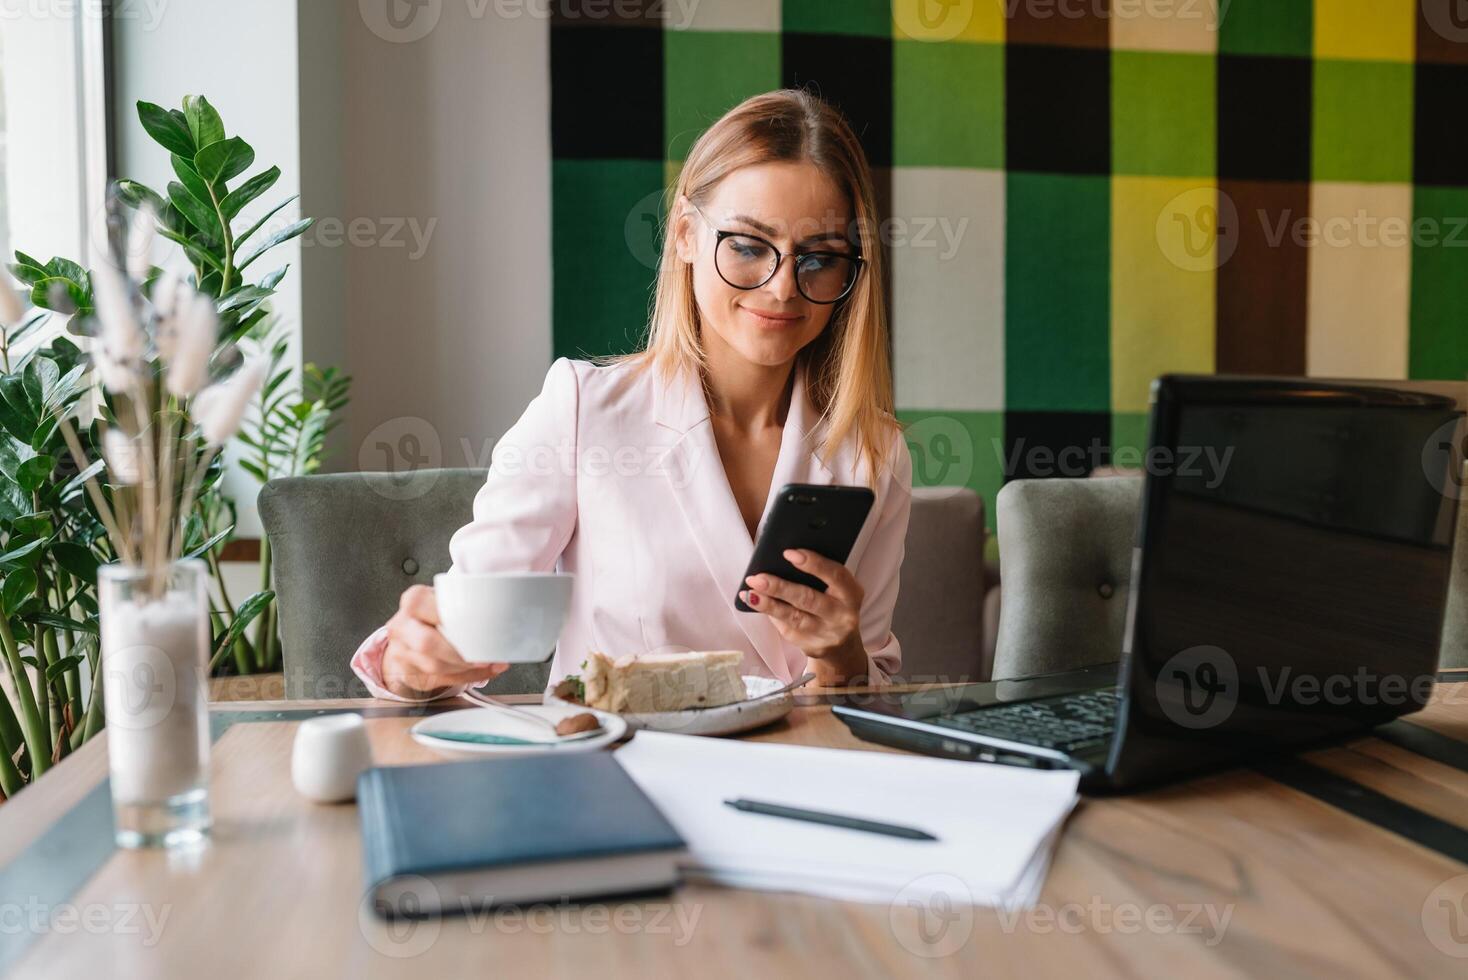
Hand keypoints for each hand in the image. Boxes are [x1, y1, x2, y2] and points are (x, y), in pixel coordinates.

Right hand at [380, 585, 508, 698]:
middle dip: (460, 653)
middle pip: (428, 643)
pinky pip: (443, 679)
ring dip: (467, 667)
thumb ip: (462, 606)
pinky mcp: (411, 673)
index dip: (456, 623)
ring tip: (489, 662)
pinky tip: (485, 671)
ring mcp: (402, 652)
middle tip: (484, 655)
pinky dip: (469, 676)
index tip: (478, 630)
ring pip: (435, 665)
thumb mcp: (442, 601)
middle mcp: (403, 626)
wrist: (407, 634)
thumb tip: (500, 612)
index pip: (433, 611)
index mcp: (414, 601)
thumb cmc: (432, 615)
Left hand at [739, 549, 869, 685]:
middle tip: (757, 577)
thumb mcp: (838, 589)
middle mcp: (842, 615)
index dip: (813, 563)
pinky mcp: (811, 646)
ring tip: (749, 593)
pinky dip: (769, 613)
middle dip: (780, 587)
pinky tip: (756, 603)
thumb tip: (783, 559)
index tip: (789, 553)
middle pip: (808, 599)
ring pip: (793, 617)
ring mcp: (826, 634)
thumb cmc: (835, 604)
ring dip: (768, 604)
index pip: (835, 575)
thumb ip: (820, 574)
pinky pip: (787, 628)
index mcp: (851, 593)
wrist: (843, 645)